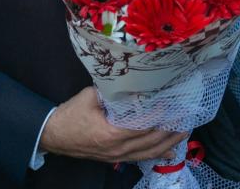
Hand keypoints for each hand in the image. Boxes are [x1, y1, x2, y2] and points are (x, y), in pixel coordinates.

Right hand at [39, 87, 184, 163]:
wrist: (53, 135)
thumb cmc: (70, 114)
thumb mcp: (89, 96)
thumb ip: (111, 91)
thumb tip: (132, 82)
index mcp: (112, 133)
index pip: (143, 125)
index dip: (159, 115)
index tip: (172, 103)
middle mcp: (118, 149)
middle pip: (151, 141)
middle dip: (170, 128)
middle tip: (185, 115)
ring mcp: (117, 156)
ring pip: (149, 152)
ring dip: (168, 142)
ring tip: (183, 131)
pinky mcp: (116, 158)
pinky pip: (141, 158)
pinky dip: (157, 154)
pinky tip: (171, 152)